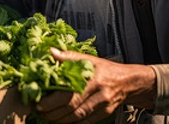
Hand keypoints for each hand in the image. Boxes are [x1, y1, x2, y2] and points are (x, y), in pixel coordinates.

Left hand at [35, 48, 155, 122]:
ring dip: (59, 120)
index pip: (69, 95)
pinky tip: (61, 119)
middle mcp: (99, 94)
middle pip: (72, 109)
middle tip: (40, 111)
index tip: (39, 103)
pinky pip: (84, 123)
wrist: (128, 82)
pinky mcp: (104, 115)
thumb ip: (69, 57)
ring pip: (77, 119)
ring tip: (47, 116)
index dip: (52, 102)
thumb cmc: (106, 70)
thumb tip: (51, 52)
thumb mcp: (90, 60)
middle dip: (52, 113)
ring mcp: (102, 106)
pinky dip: (71, 123)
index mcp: (93, 79)